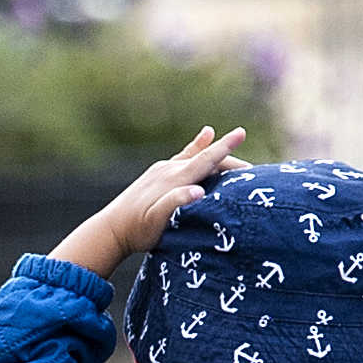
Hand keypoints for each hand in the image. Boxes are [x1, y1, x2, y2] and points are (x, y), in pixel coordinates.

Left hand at [49, 126, 252, 280]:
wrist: (110, 229)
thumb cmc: (137, 230)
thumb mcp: (156, 221)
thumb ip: (175, 204)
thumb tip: (198, 190)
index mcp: (174, 179)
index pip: (205, 159)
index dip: (225, 147)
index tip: (241, 132)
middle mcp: (169, 169)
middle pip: (205, 158)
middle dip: (229, 160)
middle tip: (253, 173)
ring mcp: (162, 169)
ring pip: (196, 157)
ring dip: (217, 156)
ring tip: (236, 157)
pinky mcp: (157, 174)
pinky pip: (183, 156)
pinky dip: (198, 146)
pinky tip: (206, 134)